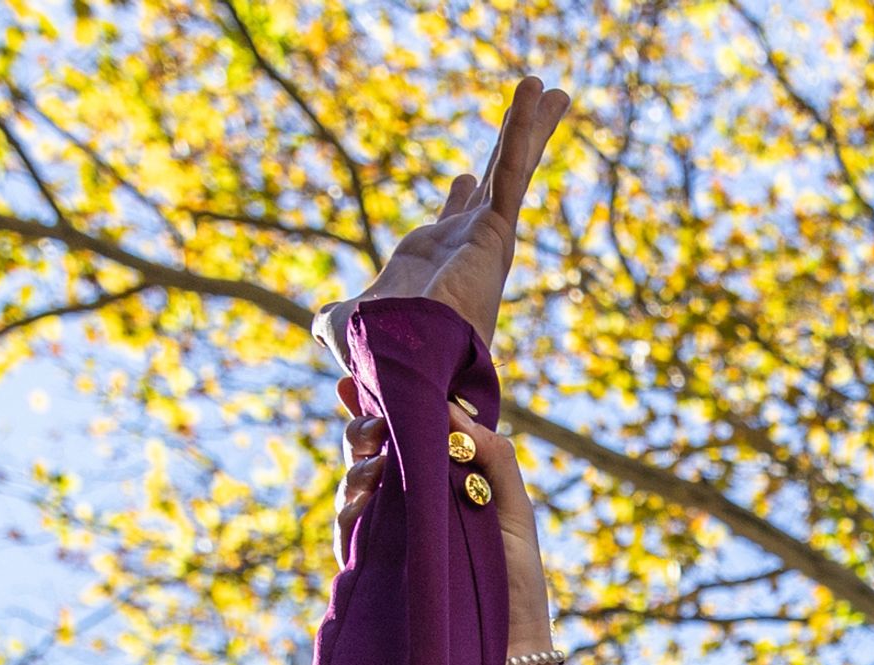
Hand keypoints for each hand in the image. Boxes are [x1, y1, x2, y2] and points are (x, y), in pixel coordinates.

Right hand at [334, 382, 553, 662]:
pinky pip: (349, 531)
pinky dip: (352, 509)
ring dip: (357, 466)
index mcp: (443, 486)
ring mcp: (388, 539)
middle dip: (364, 429)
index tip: (359, 377)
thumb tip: (450, 410)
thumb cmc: (515, 586)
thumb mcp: (514, 513)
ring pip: (353, 487)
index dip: (379, 405)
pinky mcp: (374, 570)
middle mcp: (409, 508)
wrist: (509, 655)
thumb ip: (492, 458)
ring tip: (375, 460)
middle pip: (370, 454)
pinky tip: (365, 496)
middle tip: (375, 424)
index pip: (405, 436)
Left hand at [337, 77, 572, 351]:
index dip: (462, 195)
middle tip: (531, 114)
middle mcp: (472, 247)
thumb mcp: (346, 324)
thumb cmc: (378, 357)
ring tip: (549, 88)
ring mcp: (488, 238)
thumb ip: (335, 318)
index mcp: (442, 262)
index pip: (459, 217)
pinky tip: (537, 91)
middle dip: (513, 145)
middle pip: (496, 181)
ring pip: (513, 168)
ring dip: (531, 126)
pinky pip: (512, 170)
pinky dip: (526, 130)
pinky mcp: (496, 231)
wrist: (402, 367)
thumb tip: (323, 321)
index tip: (462, 177)